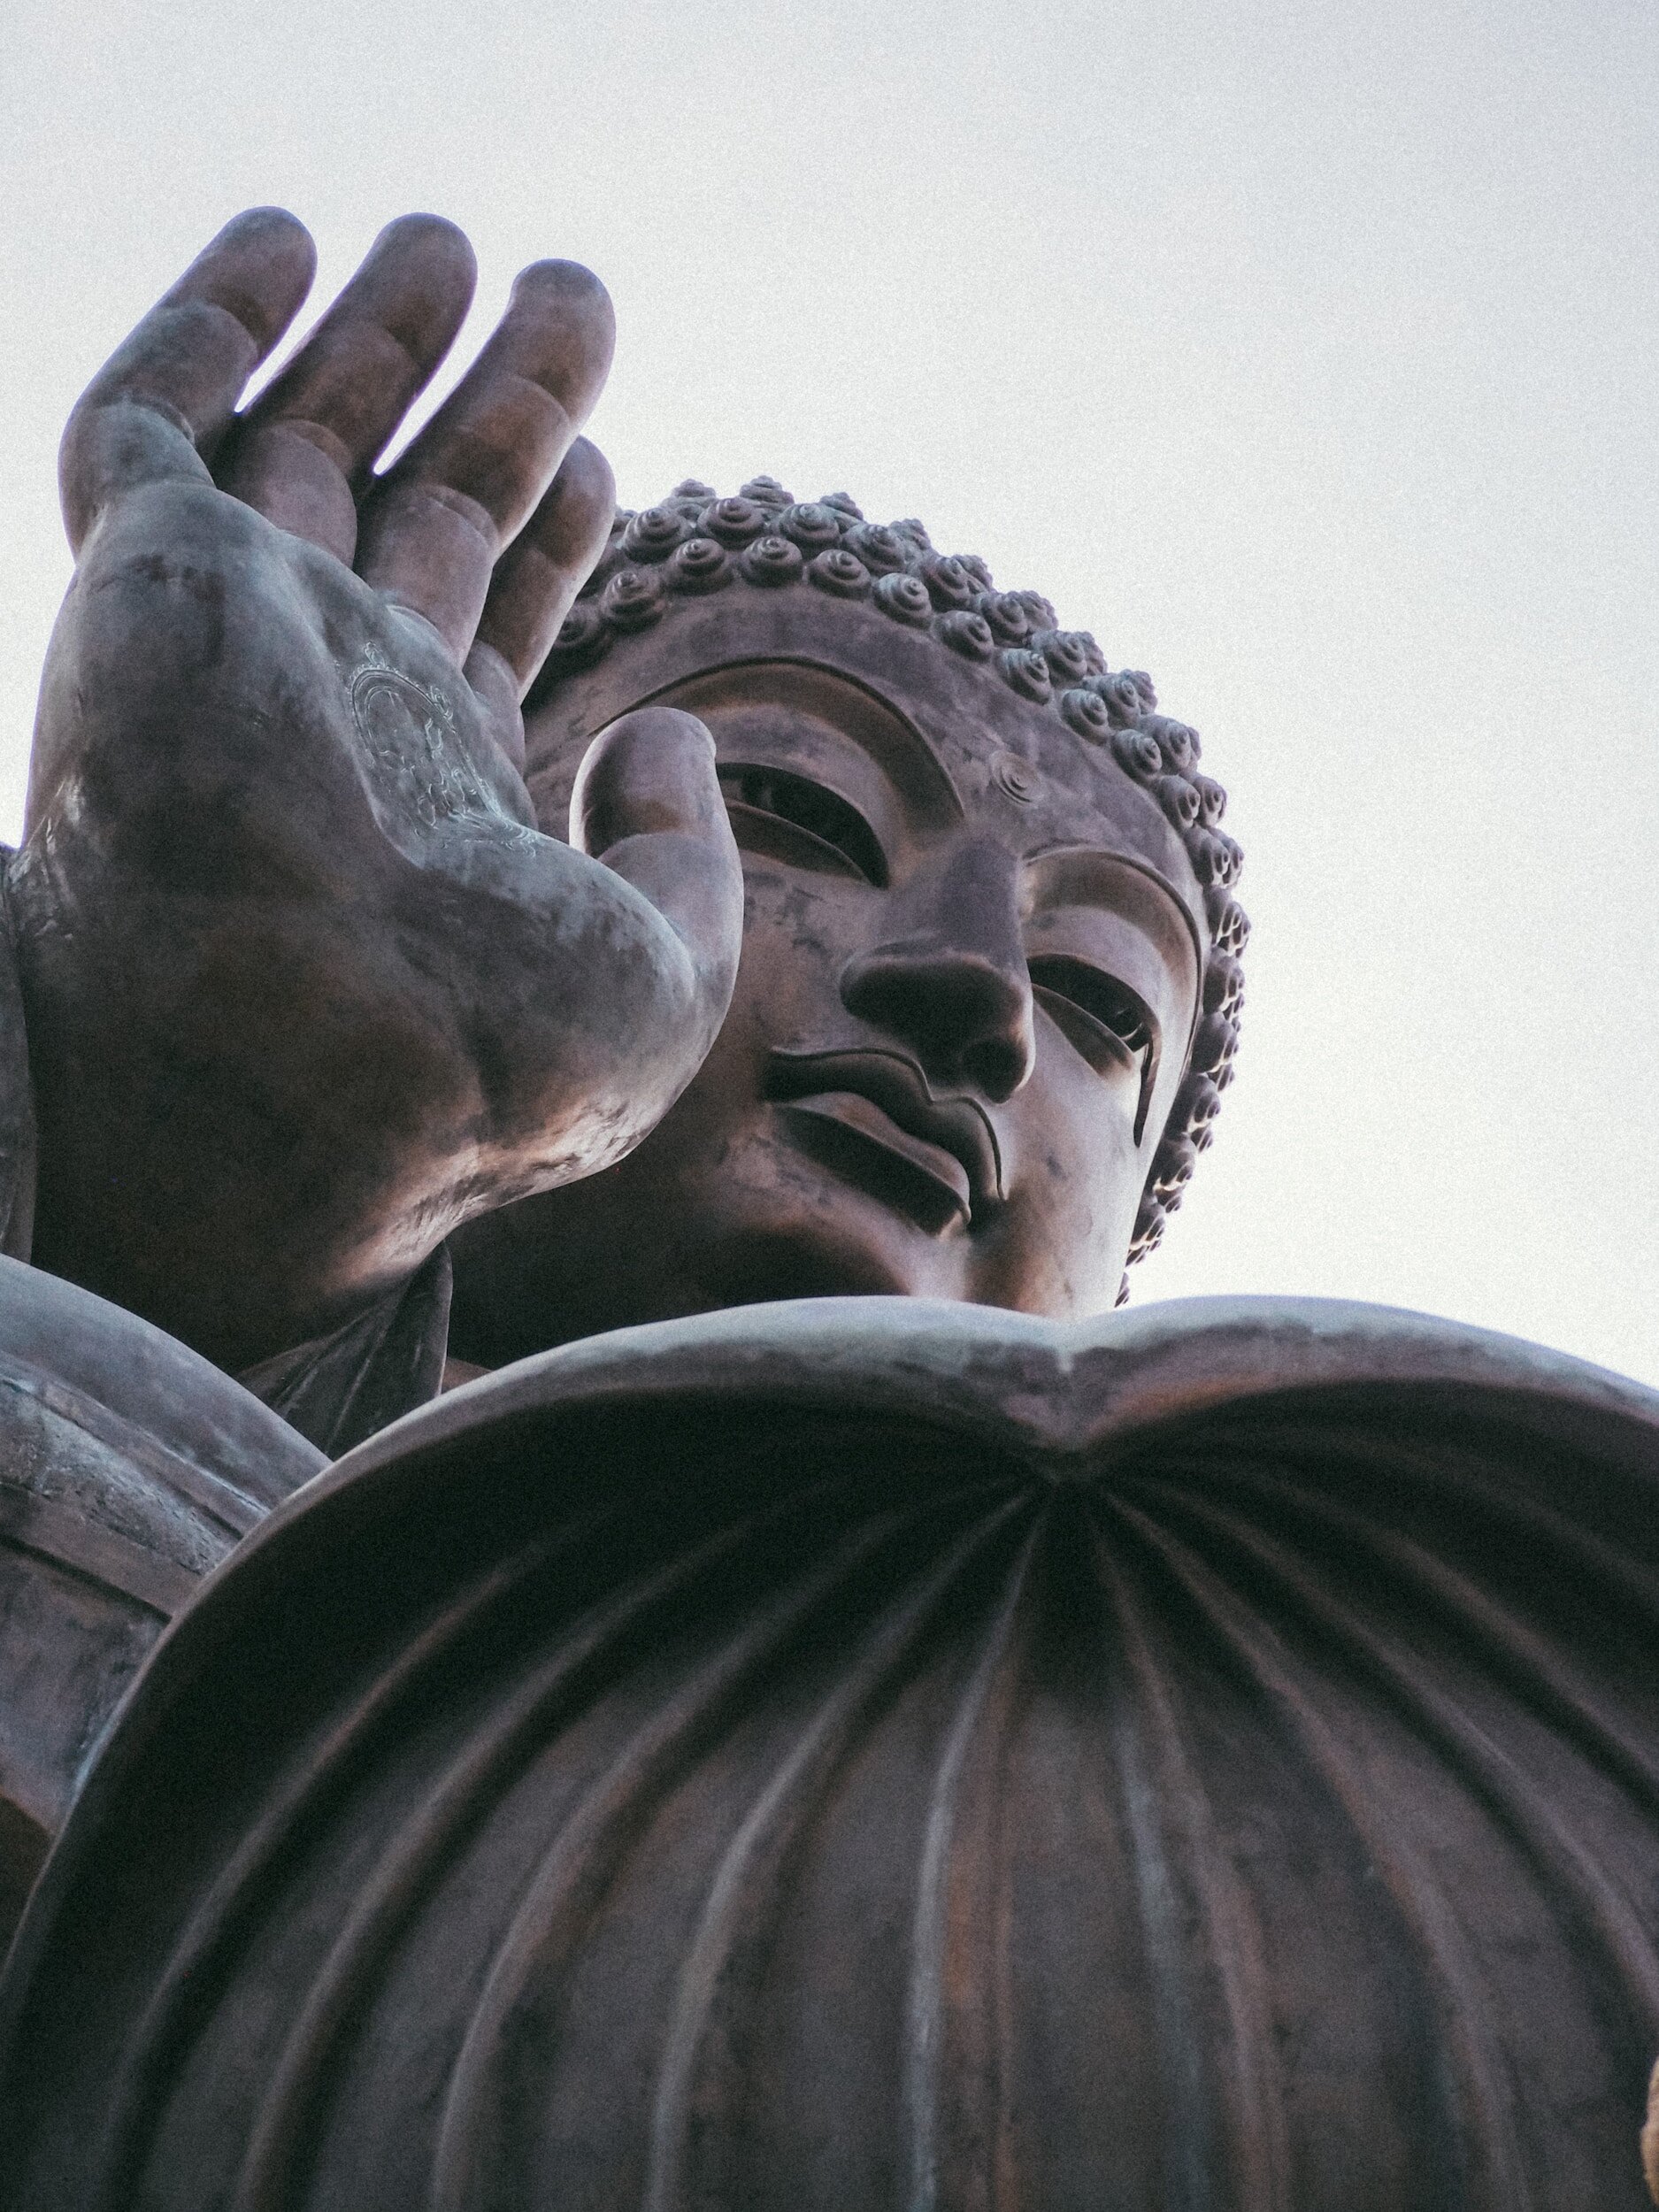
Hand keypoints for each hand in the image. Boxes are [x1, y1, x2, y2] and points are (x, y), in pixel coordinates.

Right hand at [8, 210, 742, 1369]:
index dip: (549, 535)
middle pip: (419, 512)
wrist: (313, 1074)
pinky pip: (147, 417)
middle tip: (573, 291)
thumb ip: (686, 850)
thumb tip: (666, 729)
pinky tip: (283, 242)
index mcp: (438, 790)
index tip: (602, 459)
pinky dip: (205, 323)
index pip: (493, 624)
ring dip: (371, 338)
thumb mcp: (664, 972)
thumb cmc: (491, 1060)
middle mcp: (333, 705)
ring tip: (456, 240)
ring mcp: (236, 635)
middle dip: (493, 403)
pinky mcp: (146, 577)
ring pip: (298, 443)